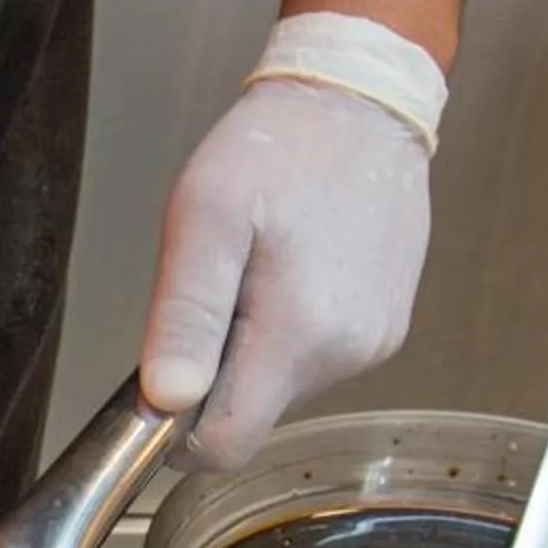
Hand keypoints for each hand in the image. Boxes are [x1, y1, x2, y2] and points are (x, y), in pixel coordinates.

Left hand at [140, 79, 432, 470]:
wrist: (360, 101)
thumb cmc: (276, 149)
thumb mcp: (204, 218)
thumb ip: (185, 316)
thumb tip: (167, 400)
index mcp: (298, 334)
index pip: (224, 446)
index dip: (177, 433)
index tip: (162, 383)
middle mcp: (346, 353)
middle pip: (250, 416)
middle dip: (215, 374)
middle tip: (217, 289)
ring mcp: (373, 344)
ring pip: (280, 389)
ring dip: (251, 348)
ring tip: (259, 268)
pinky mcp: (385, 329)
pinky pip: (315, 360)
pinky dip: (288, 331)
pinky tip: (293, 269)